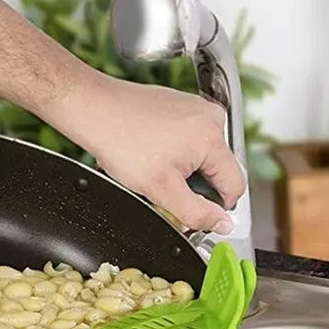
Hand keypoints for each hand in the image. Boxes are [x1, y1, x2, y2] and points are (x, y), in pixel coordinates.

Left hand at [51, 72, 245, 232]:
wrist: (94, 109)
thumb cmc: (121, 142)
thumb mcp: (161, 190)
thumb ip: (196, 212)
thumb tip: (222, 224)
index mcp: (213, 137)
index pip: (234, 186)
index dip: (216, 208)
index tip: (194, 216)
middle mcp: (210, 117)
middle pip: (216, 170)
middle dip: (192, 187)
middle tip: (161, 190)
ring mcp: (194, 108)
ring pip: (199, 156)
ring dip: (180, 171)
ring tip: (150, 169)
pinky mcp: (179, 105)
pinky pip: (186, 140)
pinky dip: (170, 153)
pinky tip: (147, 154)